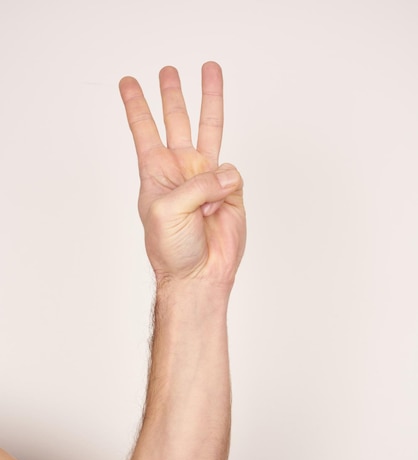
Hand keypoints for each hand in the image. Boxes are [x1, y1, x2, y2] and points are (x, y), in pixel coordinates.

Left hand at [119, 62, 245, 288]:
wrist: (200, 275)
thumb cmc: (173, 250)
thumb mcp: (167, 211)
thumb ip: (196, 184)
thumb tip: (225, 174)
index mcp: (156, 173)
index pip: (143, 130)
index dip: (136, 105)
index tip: (127, 82)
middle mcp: (181, 170)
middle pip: (176, 121)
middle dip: (172, 95)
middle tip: (168, 71)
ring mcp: (206, 179)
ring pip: (210, 130)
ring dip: (210, 101)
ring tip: (210, 71)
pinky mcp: (230, 191)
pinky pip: (233, 173)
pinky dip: (227, 188)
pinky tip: (217, 208)